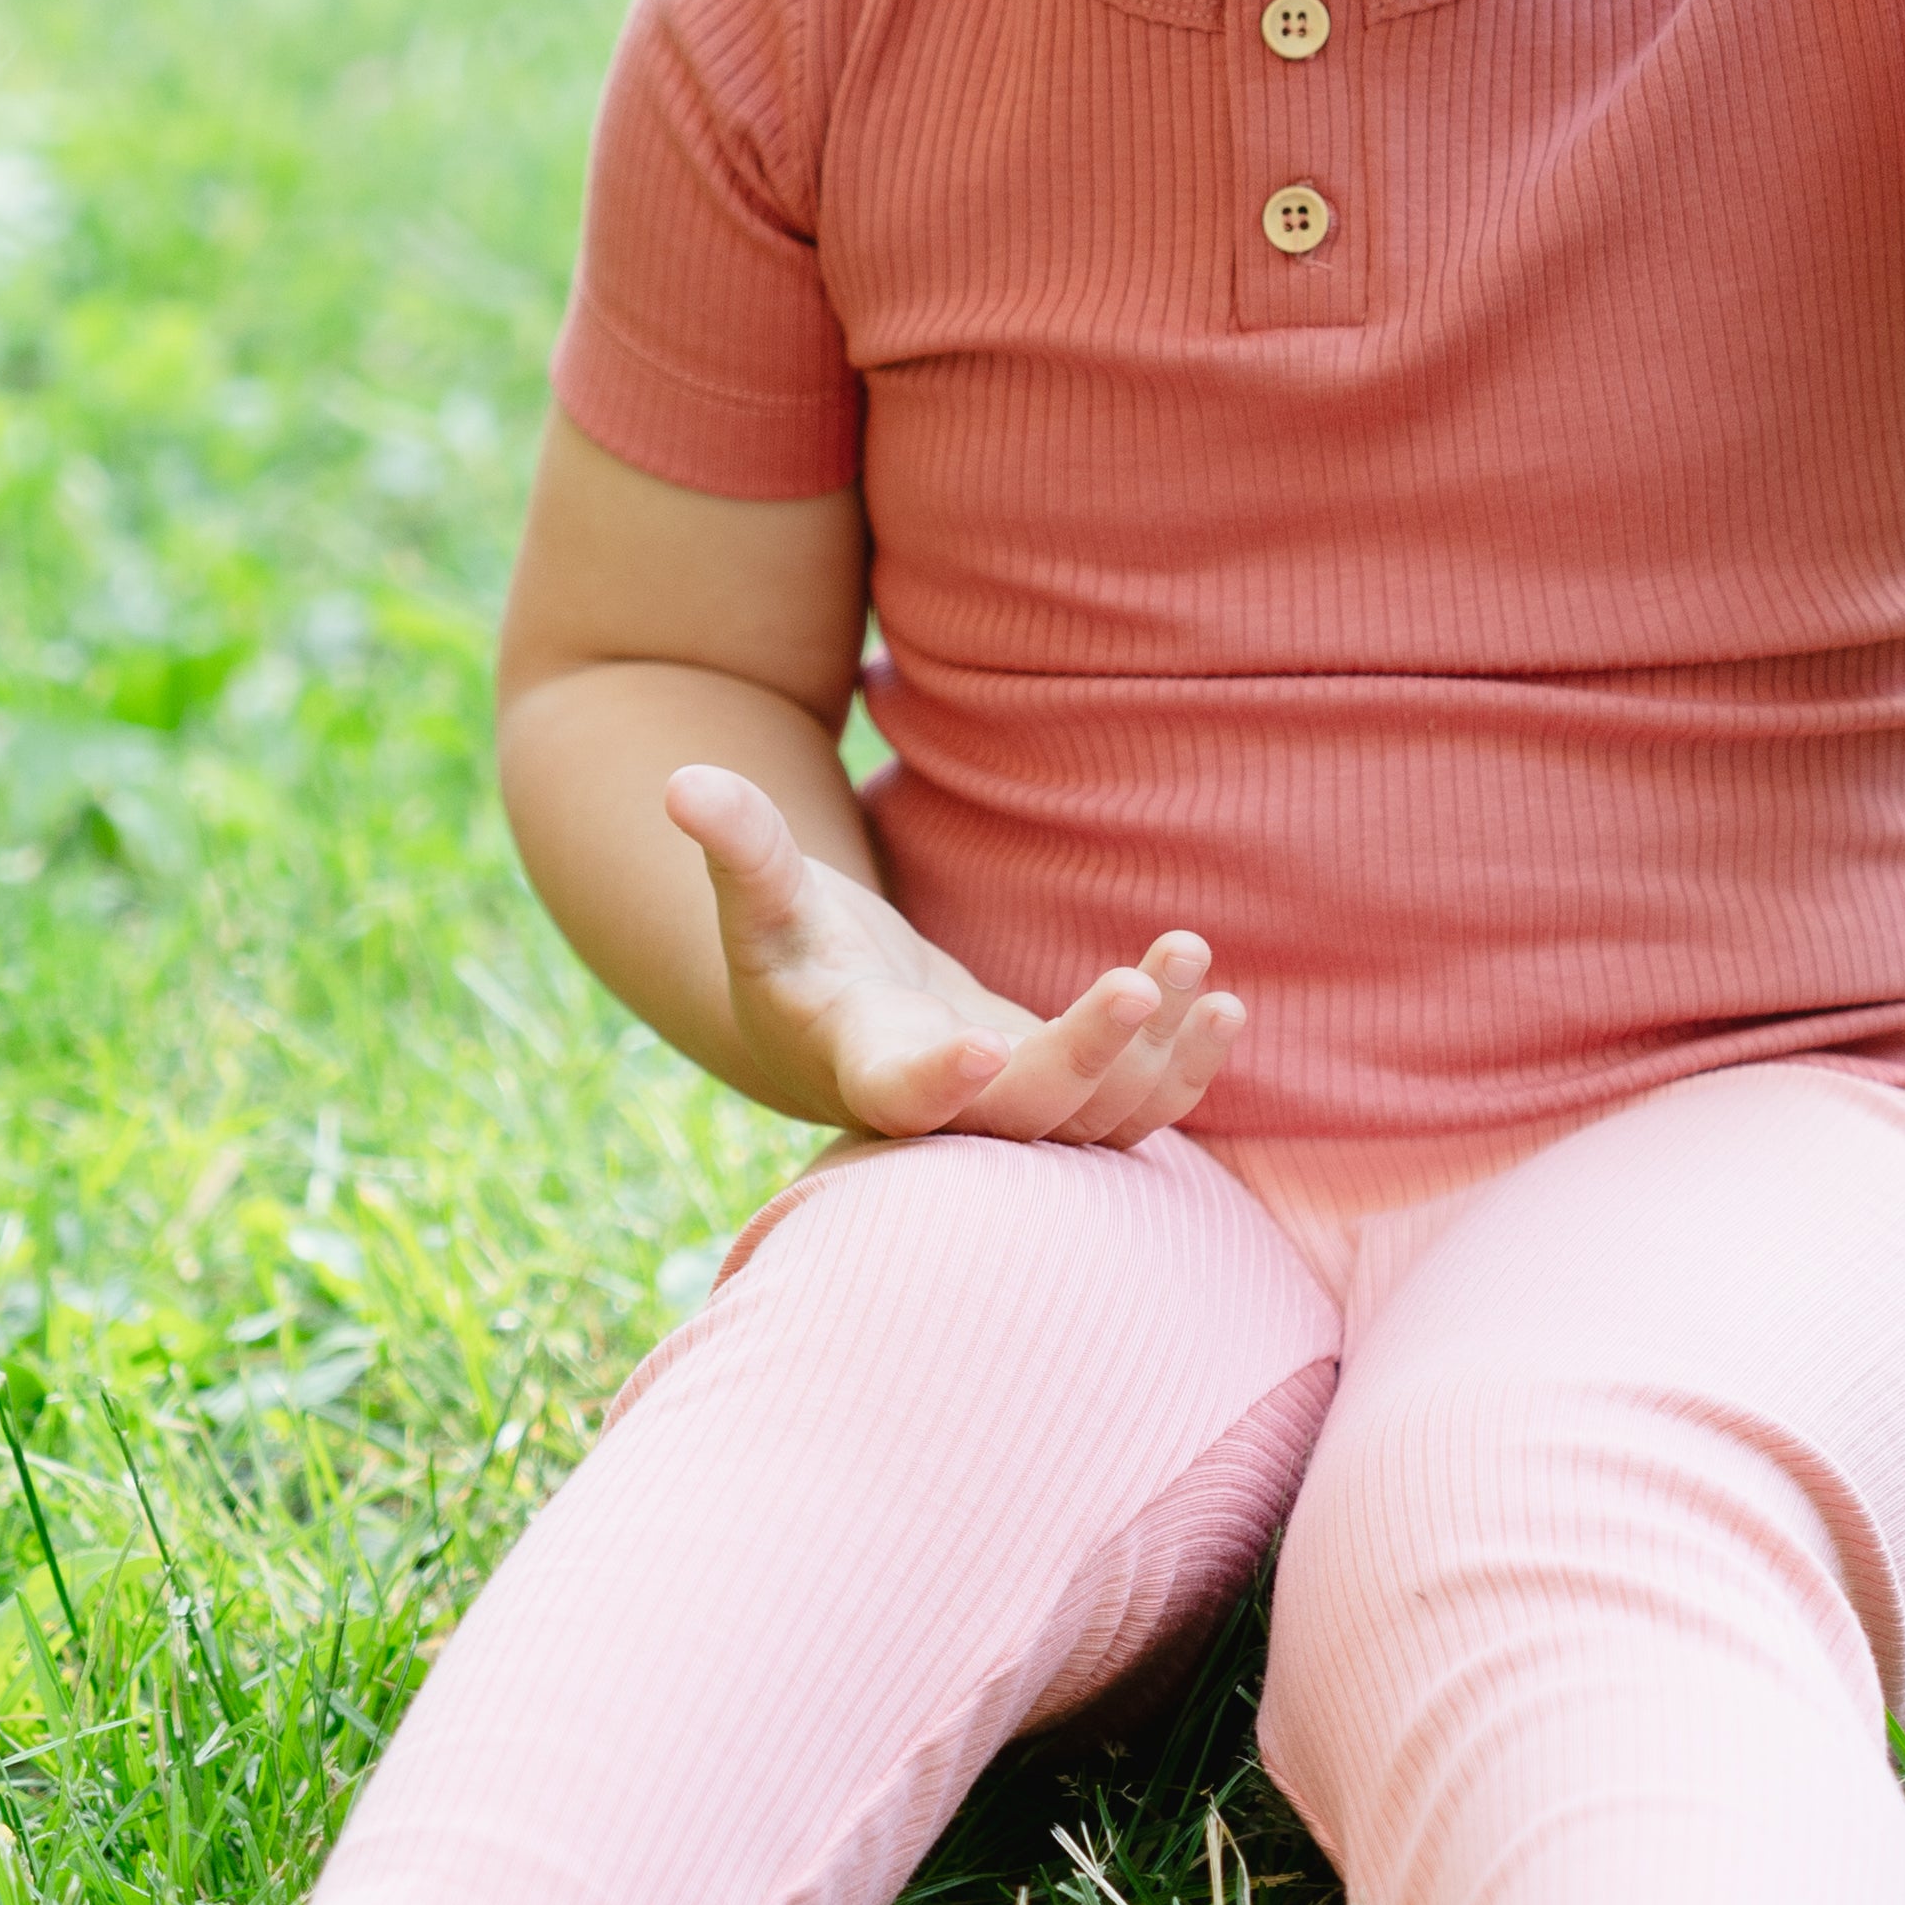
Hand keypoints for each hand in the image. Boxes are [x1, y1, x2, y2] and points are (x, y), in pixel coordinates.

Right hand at [664, 767, 1241, 1146]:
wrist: (843, 1027)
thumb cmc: (798, 953)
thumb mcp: (765, 899)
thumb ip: (739, 846)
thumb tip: (682, 782)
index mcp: (861, 1063)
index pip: (897, 1095)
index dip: (937, 1084)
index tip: (980, 1049)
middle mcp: (946, 1111)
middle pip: (1025, 1118)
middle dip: (1089, 1059)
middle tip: (1138, 983)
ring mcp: (1012, 1115)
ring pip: (1097, 1123)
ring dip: (1158, 1056)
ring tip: (1188, 956)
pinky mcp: (1064, 1098)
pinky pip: (1135, 1112)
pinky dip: (1183, 1071)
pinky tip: (1222, 1003)